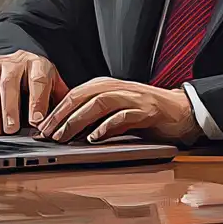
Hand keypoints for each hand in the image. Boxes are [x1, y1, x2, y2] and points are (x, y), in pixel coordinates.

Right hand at [0, 50, 67, 133]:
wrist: (20, 62)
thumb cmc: (38, 81)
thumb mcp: (54, 87)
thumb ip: (60, 103)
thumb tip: (68, 125)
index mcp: (37, 65)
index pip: (38, 80)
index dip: (37, 101)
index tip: (36, 121)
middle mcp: (14, 62)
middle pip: (9, 82)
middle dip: (10, 108)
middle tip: (11, 129)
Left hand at [36, 77, 196, 146]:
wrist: (180, 110)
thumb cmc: (145, 111)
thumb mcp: (115, 110)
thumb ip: (95, 116)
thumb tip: (69, 130)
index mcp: (104, 86)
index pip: (73, 95)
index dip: (55, 111)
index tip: (42, 128)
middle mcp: (115, 87)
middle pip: (81, 98)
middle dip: (61, 116)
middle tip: (47, 134)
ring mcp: (130, 98)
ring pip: (97, 105)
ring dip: (78, 121)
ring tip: (65, 136)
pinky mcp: (145, 110)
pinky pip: (122, 117)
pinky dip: (106, 127)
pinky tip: (95, 138)